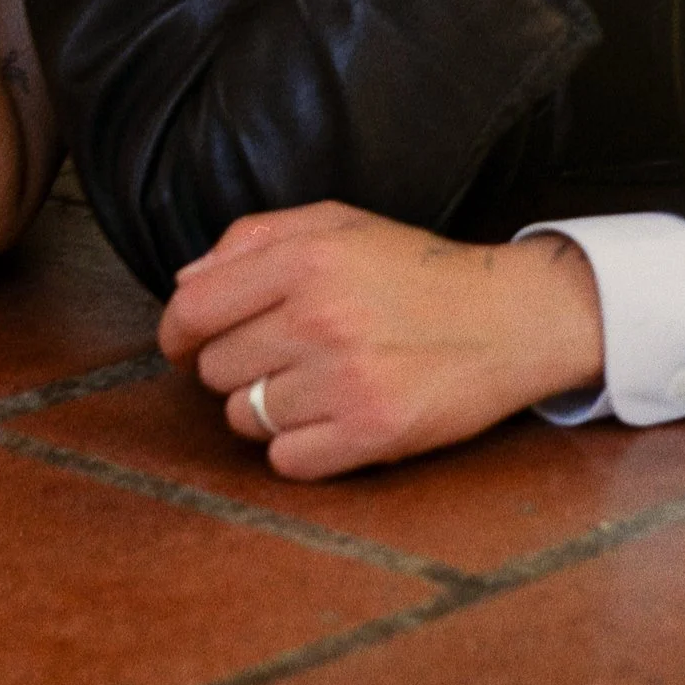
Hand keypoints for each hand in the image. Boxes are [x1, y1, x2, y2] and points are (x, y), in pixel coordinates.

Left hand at [158, 200, 603, 480]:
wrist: (508, 318)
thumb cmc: (414, 270)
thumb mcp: (336, 224)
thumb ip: (253, 238)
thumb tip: (185, 280)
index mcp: (305, 260)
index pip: (193, 309)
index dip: (176, 332)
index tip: (183, 343)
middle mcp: (319, 318)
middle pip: (215, 368)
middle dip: (234, 364)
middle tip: (277, 354)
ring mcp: (344, 381)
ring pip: (245, 417)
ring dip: (265, 407)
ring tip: (310, 383)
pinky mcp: (371, 435)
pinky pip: (286, 460)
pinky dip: (296, 447)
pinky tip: (328, 418)